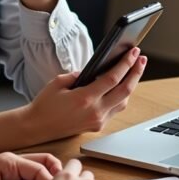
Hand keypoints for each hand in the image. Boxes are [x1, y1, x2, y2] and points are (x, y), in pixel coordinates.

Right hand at [27, 47, 147, 138]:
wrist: (37, 127)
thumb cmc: (45, 104)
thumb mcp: (59, 82)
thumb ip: (79, 74)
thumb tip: (96, 70)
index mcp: (85, 98)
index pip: (113, 78)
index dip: (126, 63)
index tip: (134, 52)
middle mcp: (95, 112)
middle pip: (125, 90)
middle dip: (136, 72)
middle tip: (141, 59)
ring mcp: (98, 121)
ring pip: (123, 101)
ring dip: (131, 85)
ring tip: (134, 70)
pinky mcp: (97, 126)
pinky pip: (115, 109)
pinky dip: (121, 96)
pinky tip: (122, 85)